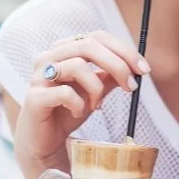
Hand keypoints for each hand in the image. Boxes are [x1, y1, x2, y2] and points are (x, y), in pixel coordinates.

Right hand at [12, 31, 149, 170]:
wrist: (44, 141)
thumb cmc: (68, 111)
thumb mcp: (95, 91)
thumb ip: (110, 76)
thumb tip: (136, 67)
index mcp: (64, 49)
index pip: (97, 37)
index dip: (124, 50)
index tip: (144, 69)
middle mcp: (48, 57)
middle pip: (88, 45)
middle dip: (117, 65)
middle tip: (132, 86)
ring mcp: (38, 76)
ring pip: (77, 66)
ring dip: (96, 88)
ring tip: (97, 106)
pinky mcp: (34, 97)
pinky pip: (64, 93)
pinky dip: (79, 104)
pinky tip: (78, 113)